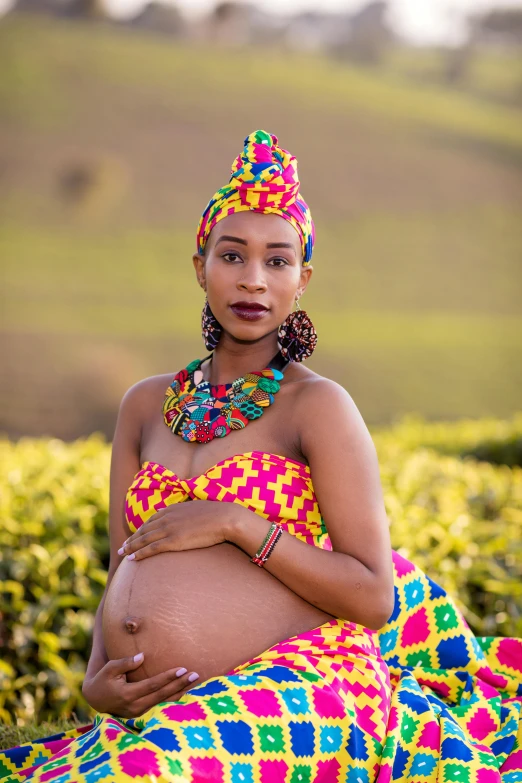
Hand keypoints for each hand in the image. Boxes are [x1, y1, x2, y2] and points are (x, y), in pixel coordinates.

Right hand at [82, 653, 199, 717]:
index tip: (182, 669)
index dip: (168, 677)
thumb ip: (124, 662)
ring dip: (180, 692)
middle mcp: (135, 706)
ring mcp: (139, 713)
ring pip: (164, 703)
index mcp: (127, 695)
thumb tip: (142, 656)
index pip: (153, 685)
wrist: (96, 699)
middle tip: (195, 674)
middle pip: (162, 695)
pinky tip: (186, 692)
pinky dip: (174, 700)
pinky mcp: (142, 715)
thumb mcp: (109, 669)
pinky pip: (161, 707)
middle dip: (180, 685)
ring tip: (195, 682)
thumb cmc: (103, 680)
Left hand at [118, 499, 237, 561]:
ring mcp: (169, 529)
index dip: (141, 528)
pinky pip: (151, 549)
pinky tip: (132, 559)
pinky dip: (139, 554)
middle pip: (144, 530)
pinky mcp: (173, 541)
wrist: (224, 518)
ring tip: (123, 553)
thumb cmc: (217, 515)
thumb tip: (189, 518)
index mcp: (173, 509)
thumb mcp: (198, 509)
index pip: (151, 520)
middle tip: (122, 546)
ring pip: (143, 539)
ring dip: (131, 547)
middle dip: (132, 538)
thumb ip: (189, 514)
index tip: (135, 534)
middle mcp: (167, 518)